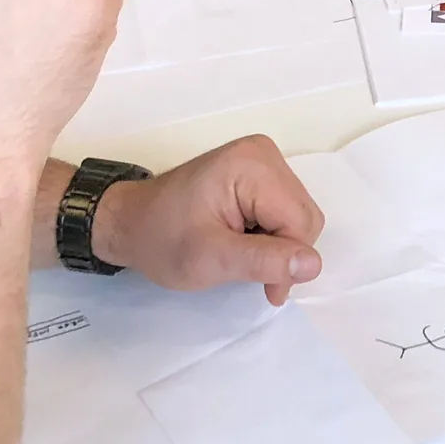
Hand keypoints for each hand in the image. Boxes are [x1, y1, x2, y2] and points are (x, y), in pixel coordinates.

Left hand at [93, 135, 324, 306]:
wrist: (130, 222)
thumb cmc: (162, 240)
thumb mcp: (211, 259)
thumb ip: (264, 261)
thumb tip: (314, 265)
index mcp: (253, 165)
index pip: (300, 222)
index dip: (287, 261)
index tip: (265, 289)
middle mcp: (263, 153)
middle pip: (304, 216)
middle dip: (282, 251)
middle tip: (244, 270)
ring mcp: (261, 159)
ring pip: (298, 215)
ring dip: (277, 244)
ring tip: (239, 252)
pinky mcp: (257, 171)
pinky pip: (285, 209)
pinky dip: (271, 233)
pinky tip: (242, 239)